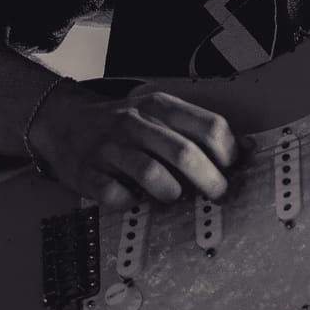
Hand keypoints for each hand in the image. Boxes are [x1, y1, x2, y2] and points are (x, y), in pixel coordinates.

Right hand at [27, 79, 236, 205]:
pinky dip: (130, 202)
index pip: (208, 127)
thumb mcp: (160, 114)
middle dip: (209, 180)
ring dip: (171, 192)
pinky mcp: (88, 173)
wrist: (63, 121)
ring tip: (173, 196)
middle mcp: (135, 123)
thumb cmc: (122, 125)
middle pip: (185, 153)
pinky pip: (116, 195)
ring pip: (151, 173)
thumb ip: (199, 129)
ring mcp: (110, 149)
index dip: (228, 153)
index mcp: (158, 107)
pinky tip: (134, 199)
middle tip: (216, 194)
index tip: (231, 168)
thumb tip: (247, 147)